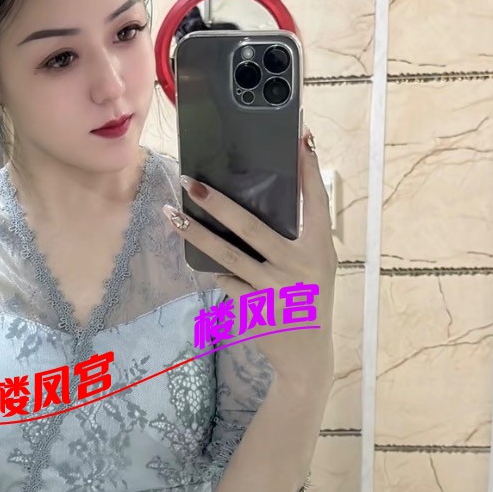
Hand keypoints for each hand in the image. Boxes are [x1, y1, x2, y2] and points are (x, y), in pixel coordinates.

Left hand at [163, 130, 336, 386]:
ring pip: (227, 254)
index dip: (308, 168)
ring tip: (171, 215)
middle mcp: (299, 264)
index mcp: (321, 248)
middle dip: (218, 202)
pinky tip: (200, 257)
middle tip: (191, 181)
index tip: (299, 136)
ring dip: (196, 233)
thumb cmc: (311, 297)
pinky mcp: (254, 307)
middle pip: (252, 226)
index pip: (316, 200)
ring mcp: (274, 287)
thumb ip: (302, 233)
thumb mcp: (318, 264)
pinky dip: (214, 267)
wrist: (308, 356)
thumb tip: (269, 191)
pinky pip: (225, 279)